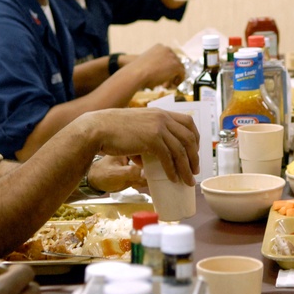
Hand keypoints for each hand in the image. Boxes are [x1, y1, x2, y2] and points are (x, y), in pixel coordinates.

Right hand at [81, 107, 199, 184]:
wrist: (98, 128)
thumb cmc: (113, 130)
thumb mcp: (136, 128)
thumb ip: (146, 139)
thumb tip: (149, 161)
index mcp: (160, 113)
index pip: (188, 122)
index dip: (195, 138)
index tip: (195, 151)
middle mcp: (162, 118)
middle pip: (189, 137)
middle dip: (194, 156)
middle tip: (194, 170)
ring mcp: (158, 127)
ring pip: (180, 150)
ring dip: (187, 167)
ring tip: (188, 180)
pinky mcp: (151, 139)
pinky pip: (168, 157)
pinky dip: (172, 170)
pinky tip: (173, 179)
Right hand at [124, 44, 184, 88]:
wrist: (137, 72)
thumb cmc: (137, 70)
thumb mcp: (146, 63)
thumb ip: (155, 65)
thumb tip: (162, 74)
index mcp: (159, 47)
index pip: (169, 55)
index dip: (168, 65)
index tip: (166, 72)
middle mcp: (167, 49)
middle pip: (176, 60)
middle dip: (173, 70)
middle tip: (169, 79)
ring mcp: (172, 57)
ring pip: (179, 67)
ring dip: (175, 75)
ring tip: (170, 83)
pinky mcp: (176, 66)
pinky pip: (182, 73)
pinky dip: (179, 79)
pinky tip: (173, 84)